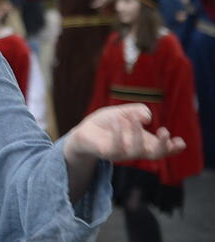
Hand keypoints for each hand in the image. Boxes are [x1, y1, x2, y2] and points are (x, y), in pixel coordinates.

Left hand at [65, 104, 185, 163]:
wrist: (85, 131)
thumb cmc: (108, 123)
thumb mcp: (124, 112)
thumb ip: (137, 110)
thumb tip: (147, 117)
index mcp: (144, 142)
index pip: (163, 150)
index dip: (173, 148)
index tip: (181, 142)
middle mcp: (135, 150)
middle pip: (154, 155)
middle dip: (162, 146)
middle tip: (165, 131)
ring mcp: (121, 154)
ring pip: (135, 151)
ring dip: (136, 133)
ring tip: (134, 118)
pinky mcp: (106, 153)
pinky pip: (115, 147)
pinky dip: (117, 132)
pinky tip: (117, 119)